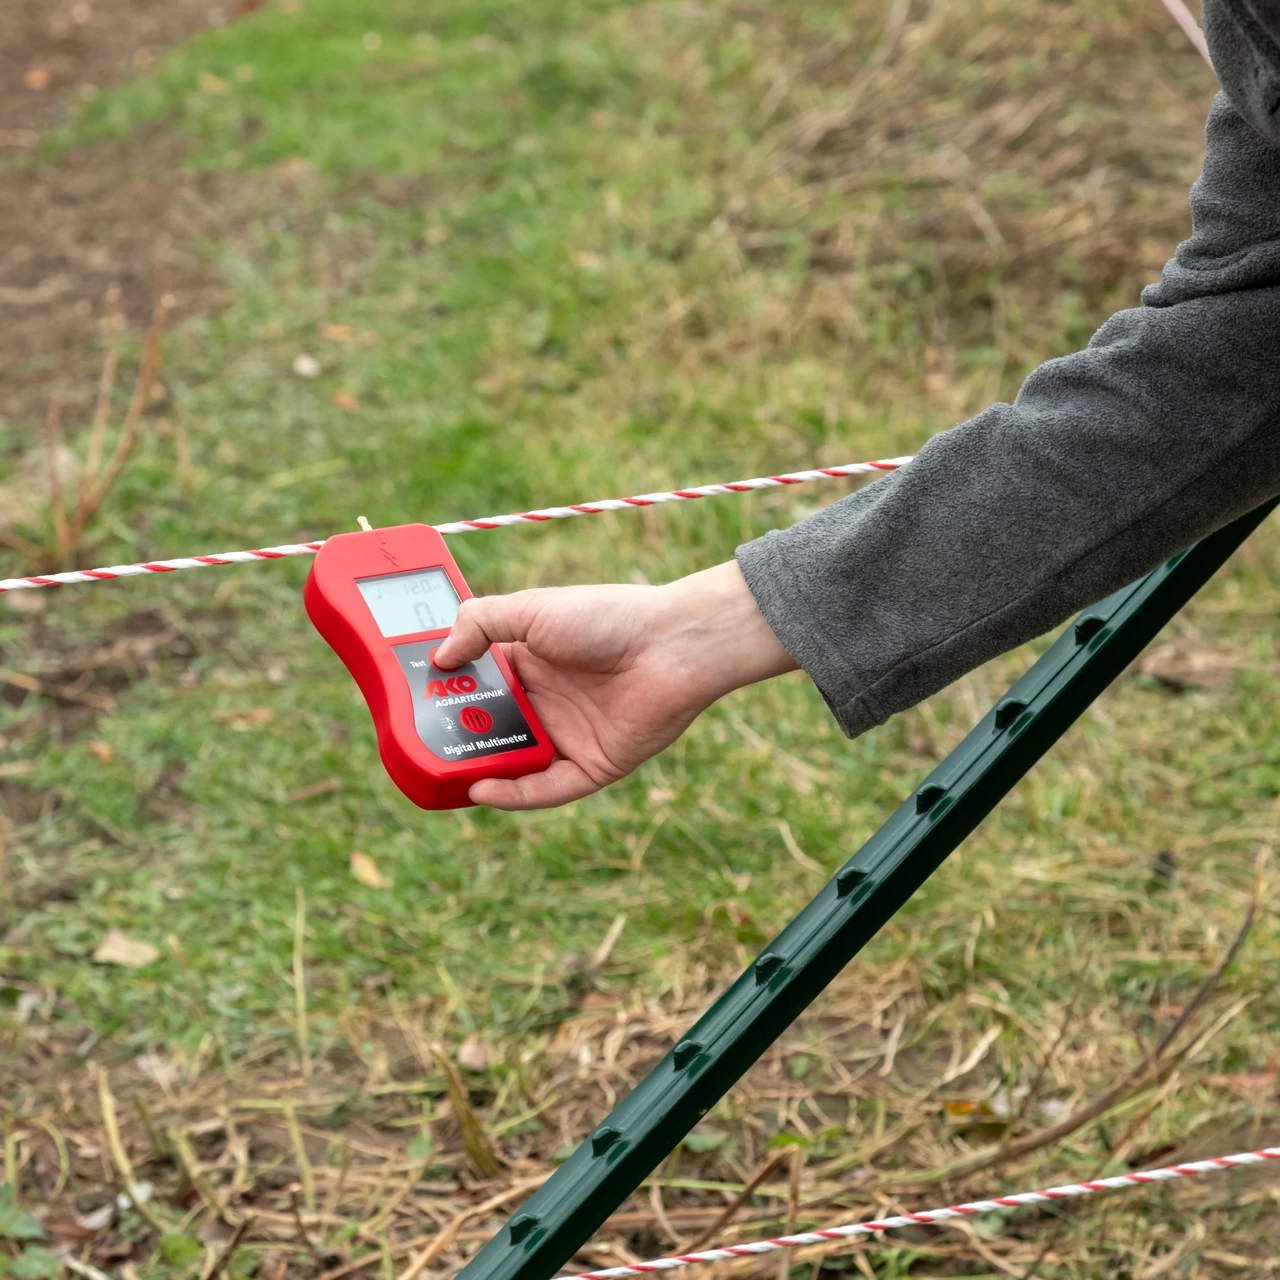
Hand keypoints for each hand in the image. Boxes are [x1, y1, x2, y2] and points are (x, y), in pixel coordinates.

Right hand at [431, 560, 796, 808]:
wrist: (672, 644)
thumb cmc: (606, 617)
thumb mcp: (530, 608)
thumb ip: (479, 624)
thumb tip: (437, 657)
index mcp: (530, 662)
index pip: (476, 684)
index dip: (445, 692)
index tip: (408, 698)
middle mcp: (546, 701)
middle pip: (490, 727)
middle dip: (454, 735)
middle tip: (414, 740)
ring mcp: (568, 736)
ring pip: (512, 762)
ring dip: (477, 767)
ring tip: (439, 769)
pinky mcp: (591, 766)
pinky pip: (545, 789)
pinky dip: (513, 793)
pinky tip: (483, 789)